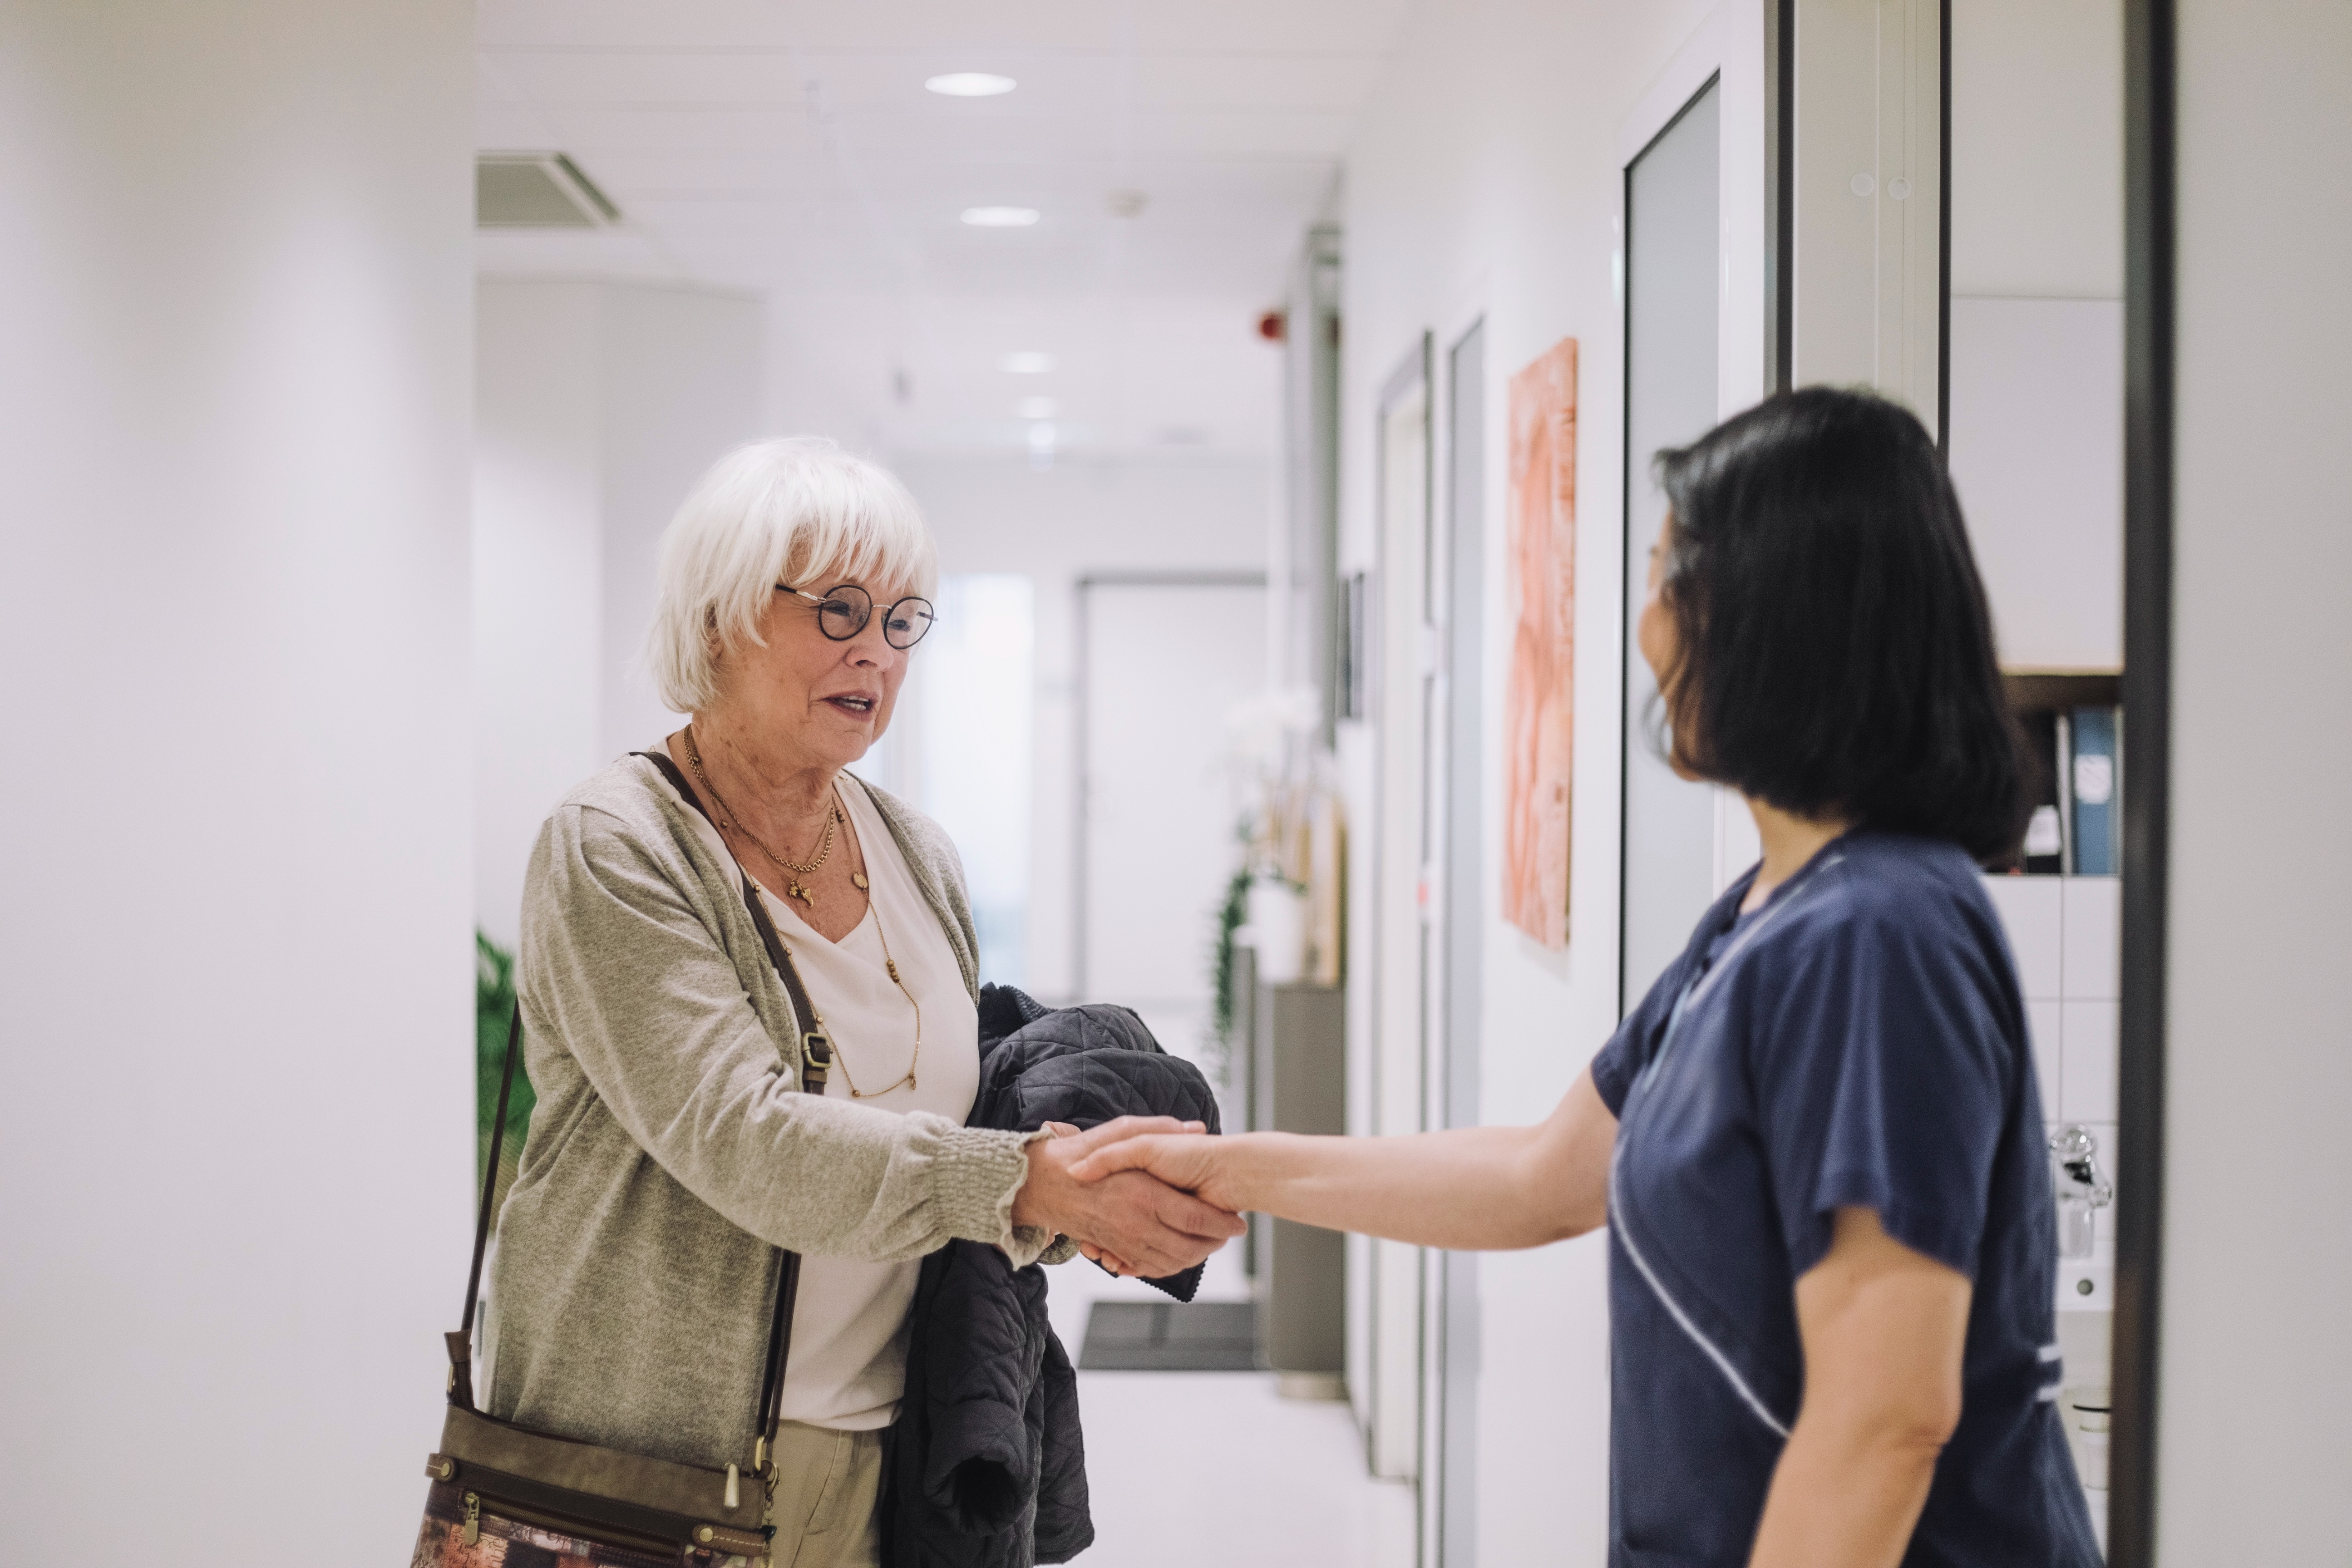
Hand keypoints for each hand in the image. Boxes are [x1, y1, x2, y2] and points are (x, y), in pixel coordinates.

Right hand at [1010, 1117, 1241, 1277]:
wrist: (1040, 1183)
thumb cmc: (1080, 1154)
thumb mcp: (1121, 1131)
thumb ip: (1159, 1129)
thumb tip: (1196, 1128)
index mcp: (1143, 1194)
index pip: (1196, 1218)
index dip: (1222, 1223)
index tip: (1239, 1222)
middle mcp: (1136, 1223)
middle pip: (1189, 1247)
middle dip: (1215, 1243)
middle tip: (1229, 1234)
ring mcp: (1124, 1241)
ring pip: (1171, 1261)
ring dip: (1196, 1256)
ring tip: (1210, 1244)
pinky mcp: (1114, 1250)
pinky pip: (1148, 1267)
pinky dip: (1167, 1266)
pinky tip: (1179, 1254)